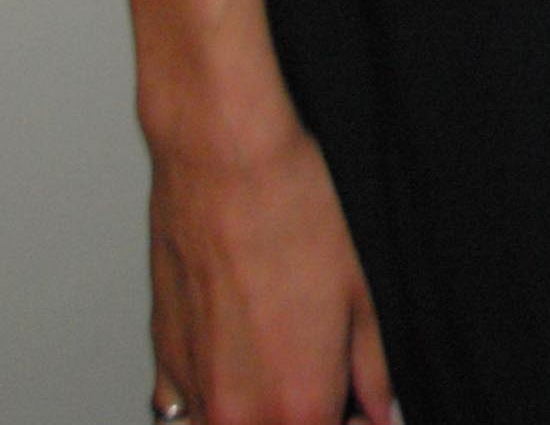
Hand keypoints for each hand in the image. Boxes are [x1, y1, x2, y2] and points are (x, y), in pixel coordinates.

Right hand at [149, 109, 396, 424]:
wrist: (225, 159)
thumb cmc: (291, 209)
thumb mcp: (362, 292)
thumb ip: (374, 369)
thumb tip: (380, 405)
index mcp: (296, 405)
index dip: (356, 420)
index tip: (363, 405)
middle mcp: (236, 410)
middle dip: (310, 413)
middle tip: (330, 375)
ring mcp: (192, 389)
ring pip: (231, 424)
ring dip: (261, 407)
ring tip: (286, 357)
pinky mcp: (163, 359)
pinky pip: (188, 405)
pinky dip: (218, 389)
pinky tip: (242, 348)